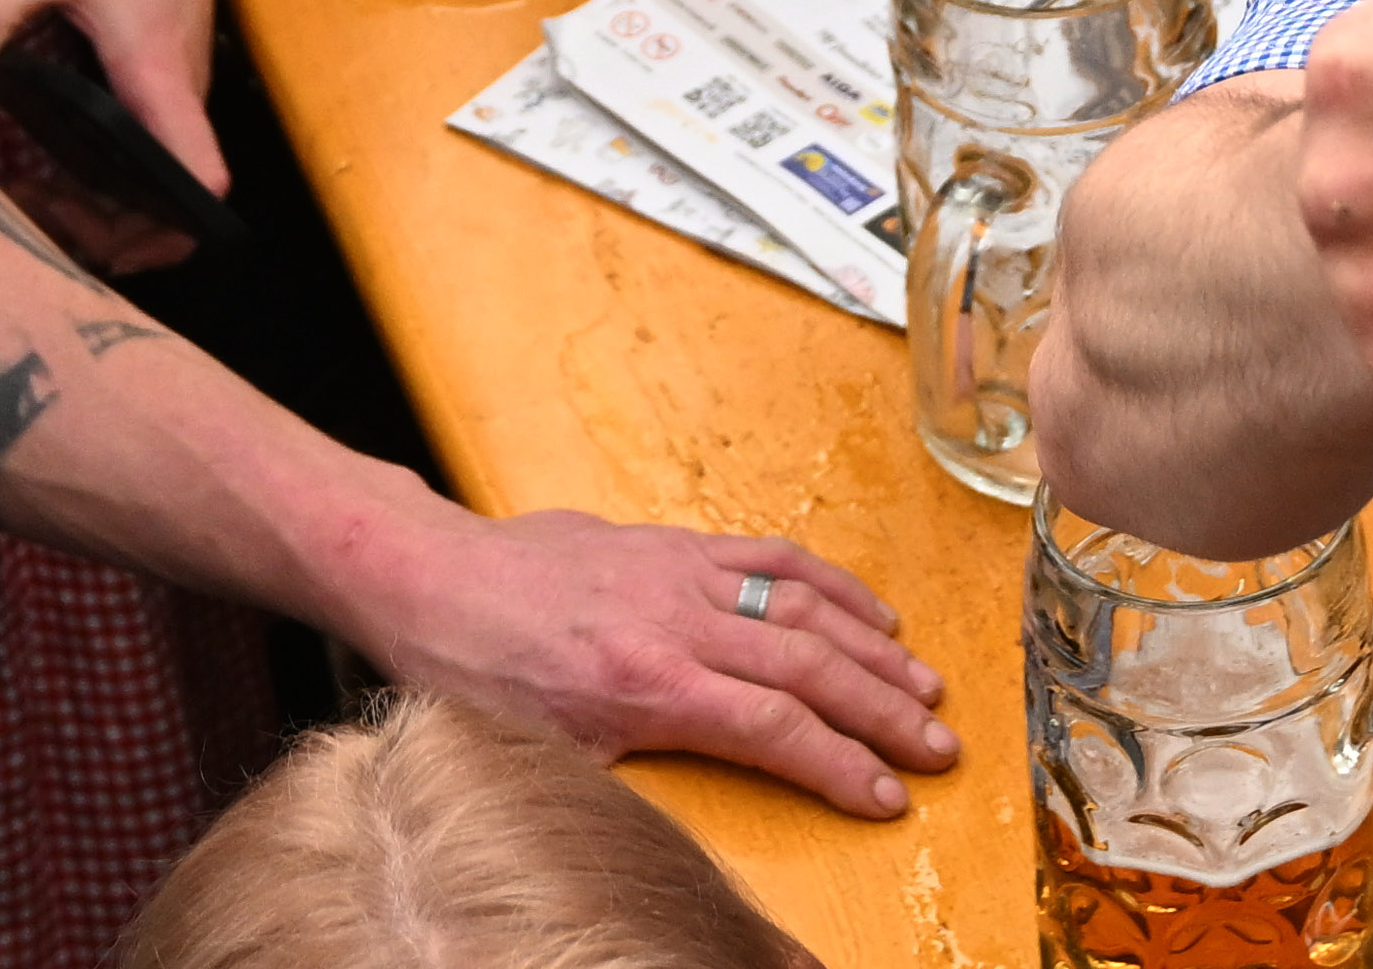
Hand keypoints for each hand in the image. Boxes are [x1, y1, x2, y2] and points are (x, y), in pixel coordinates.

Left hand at [376, 513, 947, 814]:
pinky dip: (833, 584)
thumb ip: (631, 773)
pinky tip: (873, 614)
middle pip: (808, 667)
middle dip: (884, 713)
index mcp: (643, 683)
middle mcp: (675, 621)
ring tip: (927, 689)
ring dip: (875, 650)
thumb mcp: (548, 754)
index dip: (840, 766)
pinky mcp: (677, 544)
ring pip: (804, 607)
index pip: (773, 728)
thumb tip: (691, 827)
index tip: (889, 799)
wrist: (431, 579)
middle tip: (940, 750)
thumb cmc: (476, 672)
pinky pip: (772, 557)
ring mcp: (681, 573)